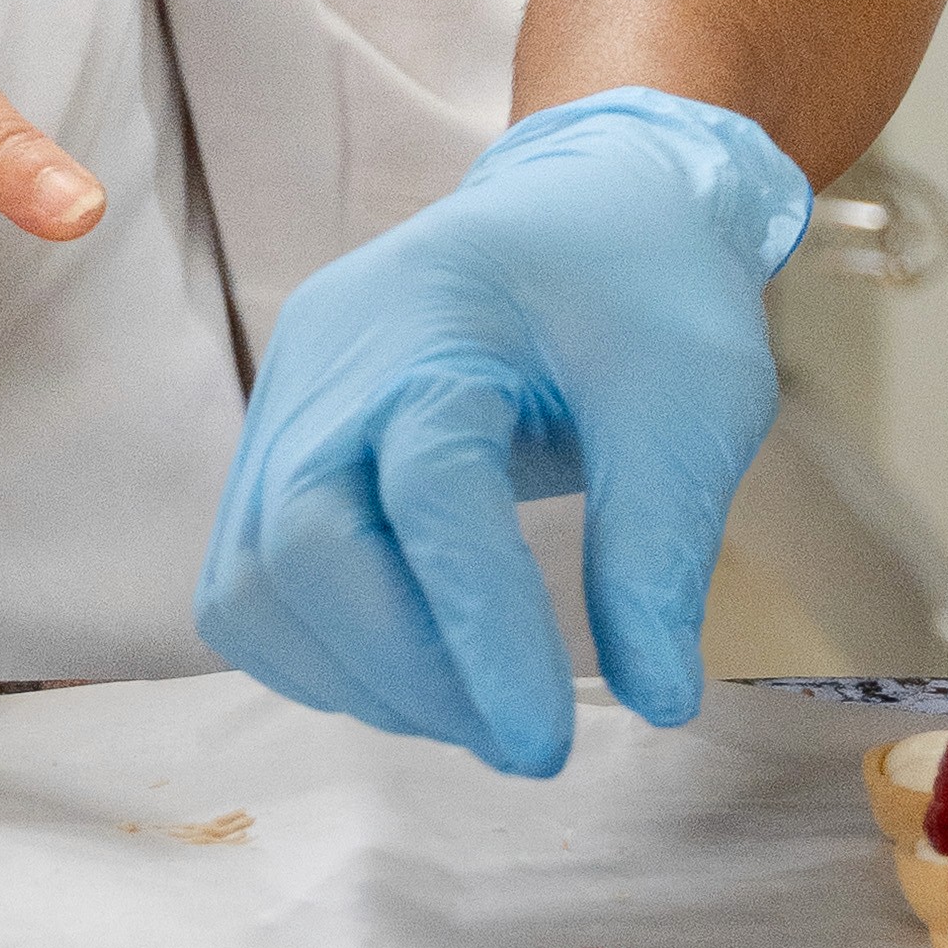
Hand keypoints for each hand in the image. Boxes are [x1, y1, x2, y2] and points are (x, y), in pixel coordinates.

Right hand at [196, 88, 808, 775]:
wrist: (585, 202)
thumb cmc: (643, 288)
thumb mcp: (694, 397)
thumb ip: (662, 546)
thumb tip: (657, 700)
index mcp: (439, 321)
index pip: (429, 492)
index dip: (480, 629)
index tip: (549, 744)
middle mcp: (331, 360)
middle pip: (300, 544)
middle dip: (405, 672)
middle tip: (524, 741)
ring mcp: (286, 403)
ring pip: (255, 587)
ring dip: (363, 682)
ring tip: (482, 707)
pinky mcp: (276, 451)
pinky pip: (253, 591)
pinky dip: (326, 659)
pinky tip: (424, 671)